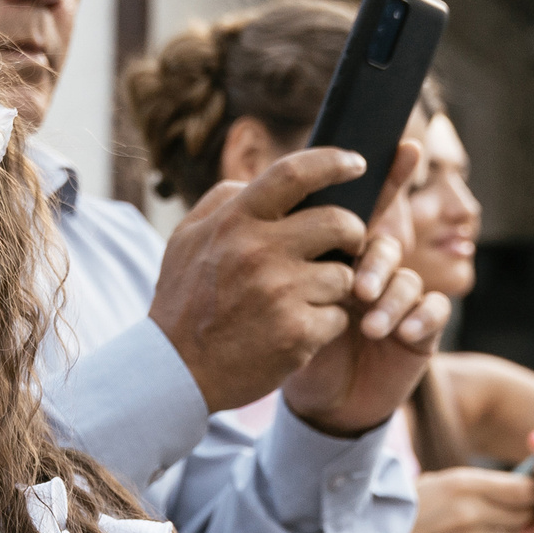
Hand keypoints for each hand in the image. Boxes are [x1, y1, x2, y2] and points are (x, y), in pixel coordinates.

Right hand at [148, 146, 382, 412]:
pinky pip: (338, 318)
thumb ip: (226, 200)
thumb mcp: (188, 238)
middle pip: (340, 223)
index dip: (333, 162)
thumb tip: (261, 179)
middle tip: (348, 244)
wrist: (176, 370)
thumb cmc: (185, 300)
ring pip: (345, 276)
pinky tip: (299, 329)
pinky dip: (326, 324)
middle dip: (354, 232)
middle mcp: (259, 251)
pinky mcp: (297, 334)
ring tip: (307, 298)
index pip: (294, 173)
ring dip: (335, 286)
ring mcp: (280, 294)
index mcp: (235, 221)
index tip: (357, 163)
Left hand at [278, 140, 449, 436]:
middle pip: (388, 241)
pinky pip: (434, 311)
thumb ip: (274, 255)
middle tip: (357, 287)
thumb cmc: (292, 348)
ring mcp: (400, 299)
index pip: (366, 207)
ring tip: (369, 325)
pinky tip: (400, 332)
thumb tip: (258, 202)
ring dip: (391, 297)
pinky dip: (419, 317)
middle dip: (376, 259)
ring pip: (410, 277)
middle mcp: (375, 269)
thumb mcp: (274, 298)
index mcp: (341, 255)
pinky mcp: (420, 331)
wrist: (314, 406)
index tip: (405, 148)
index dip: (391, 176)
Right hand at [393, 467, 533, 532]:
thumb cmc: (408, 507)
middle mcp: (471, 509)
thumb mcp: (439, 483)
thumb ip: (475, 485)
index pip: (521, 486)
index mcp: (463, 483)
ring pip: (513, 529)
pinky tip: (488, 532)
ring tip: (516, 516)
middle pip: (524, 509)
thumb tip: (512, 484)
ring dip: (518, 523)